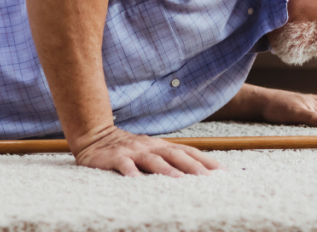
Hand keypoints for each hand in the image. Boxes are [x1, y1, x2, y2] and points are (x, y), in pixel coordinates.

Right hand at [73, 125, 223, 176]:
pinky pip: (123, 165)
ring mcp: (133, 151)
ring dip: (166, 170)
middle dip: (192, 166)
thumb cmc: (128, 148)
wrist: (94, 135)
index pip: (188, 151)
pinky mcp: (114, 157)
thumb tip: (195, 172)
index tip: (222, 172)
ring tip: (179, 180)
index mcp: (161, 145)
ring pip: (152, 159)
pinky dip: (130, 172)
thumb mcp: (150, 150)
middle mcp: (150, 146)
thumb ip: (169, 159)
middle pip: (175, 154)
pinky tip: (136, 181)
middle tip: (207, 178)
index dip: (205, 160)